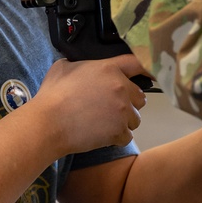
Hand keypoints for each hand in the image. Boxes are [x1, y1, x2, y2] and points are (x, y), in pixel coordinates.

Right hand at [28, 55, 148, 152]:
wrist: (48, 123)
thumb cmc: (53, 96)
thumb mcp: (63, 67)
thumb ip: (80, 64)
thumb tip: (79, 66)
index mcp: (109, 69)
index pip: (137, 64)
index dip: (147, 69)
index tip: (153, 75)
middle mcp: (120, 88)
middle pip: (140, 97)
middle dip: (128, 103)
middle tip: (110, 108)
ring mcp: (121, 111)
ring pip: (135, 118)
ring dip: (124, 122)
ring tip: (104, 123)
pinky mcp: (118, 131)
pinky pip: (127, 136)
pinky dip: (117, 138)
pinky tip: (101, 135)